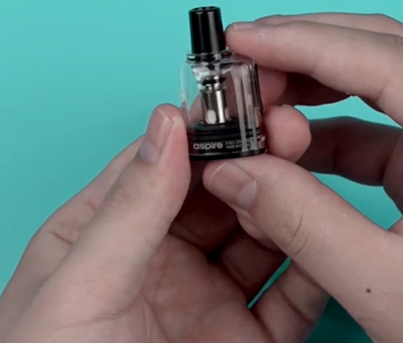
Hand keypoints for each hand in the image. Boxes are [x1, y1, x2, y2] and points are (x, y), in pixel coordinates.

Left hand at [0, 103, 327, 342]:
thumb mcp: (78, 287)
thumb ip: (127, 208)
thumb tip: (168, 121)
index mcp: (107, 235)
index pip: (163, 163)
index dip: (204, 129)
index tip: (245, 102)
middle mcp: (163, 261)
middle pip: (220, 194)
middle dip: (256, 161)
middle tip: (291, 132)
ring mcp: (209, 301)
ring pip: (262, 237)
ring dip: (287, 207)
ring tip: (309, 180)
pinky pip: (292, 297)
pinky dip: (314, 267)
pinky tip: (325, 241)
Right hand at [203, 13, 402, 342]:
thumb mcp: (386, 287)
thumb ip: (300, 222)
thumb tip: (232, 170)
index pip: (387, 61)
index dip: (304, 42)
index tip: (242, 39)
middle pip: (390, 52)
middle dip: (309, 50)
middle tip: (243, 63)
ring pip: (390, 80)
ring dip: (322, 83)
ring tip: (261, 97)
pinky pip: (394, 125)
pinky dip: (340, 128)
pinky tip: (296, 140)